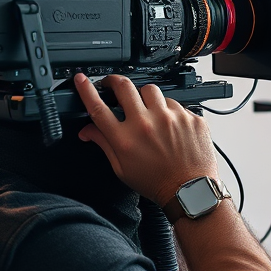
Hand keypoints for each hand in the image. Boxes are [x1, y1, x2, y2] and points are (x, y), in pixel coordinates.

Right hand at [74, 73, 218, 206]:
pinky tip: (169, 125)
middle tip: (113, 85)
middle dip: (114, 81)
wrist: (189, 191)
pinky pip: (173, 102)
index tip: (82, 79)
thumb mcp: (122, 168)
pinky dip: (168, 111)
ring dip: (144, 96)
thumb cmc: (156, 182)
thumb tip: (87, 131)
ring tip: (147, 111)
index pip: (98, 107)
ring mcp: (169, 118)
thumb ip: (104, 144)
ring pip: (150, 89)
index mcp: (125, 139)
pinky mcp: (188, 117)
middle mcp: (146, 124)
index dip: (86, 89)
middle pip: (123, 86)